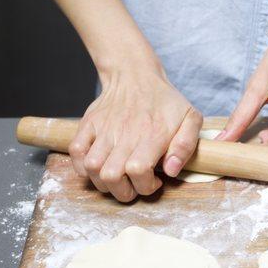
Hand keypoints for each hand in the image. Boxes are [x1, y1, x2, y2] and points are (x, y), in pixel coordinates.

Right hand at [68, 63, 202, 201]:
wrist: (136, 75)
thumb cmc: (166, 102)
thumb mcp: (191, 118)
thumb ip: (186, 145)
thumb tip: (172, 170)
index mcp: (152, 135)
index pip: (139, 170)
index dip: (146, 186)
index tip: (155, 181)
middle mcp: (125, 133)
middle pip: (112, 176)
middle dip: (124, 192)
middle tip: (134, 186)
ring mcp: (103, 129)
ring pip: (92, 168)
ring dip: (104, 183)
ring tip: (118, 179)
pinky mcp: (88, 125)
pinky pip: (76, 152)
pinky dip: (83, 168)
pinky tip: (100, 168)